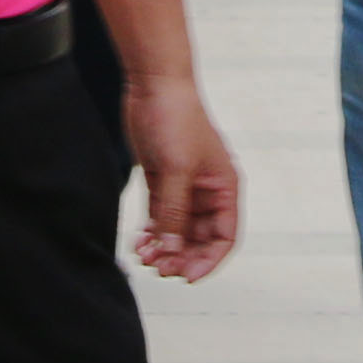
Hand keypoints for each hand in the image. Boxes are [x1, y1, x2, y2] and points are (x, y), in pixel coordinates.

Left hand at [123, 70, 240, 281]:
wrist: (155, 85)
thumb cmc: (176, 120)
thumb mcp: (176, 171)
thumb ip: (174, 213)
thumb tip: (171, 251)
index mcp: (225, 188)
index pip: (225, 237)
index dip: (209, 261)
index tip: (187, 277)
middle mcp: (208, 192)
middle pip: (199, 240)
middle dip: (180, 257)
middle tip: (158, 268)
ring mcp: (185, 188)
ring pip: (178, 232)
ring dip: (163, 248)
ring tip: (144, 257)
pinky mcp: (163, 182)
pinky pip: (160, 219)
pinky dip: (151, 234)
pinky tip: (138, 243)